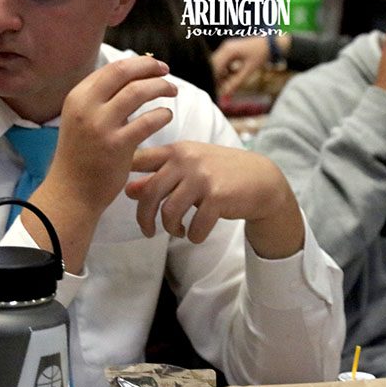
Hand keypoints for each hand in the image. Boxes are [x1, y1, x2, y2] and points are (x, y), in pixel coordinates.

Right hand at [25, 56, 176, 272]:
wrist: (72, 192)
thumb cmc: (82, 154)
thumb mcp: (82, 119)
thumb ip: (102, 98)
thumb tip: (135, 75)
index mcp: (78, 97)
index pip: (112, 68)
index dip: (138, 63)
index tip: (155, 66)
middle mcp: (86, 107)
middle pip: (124, 72)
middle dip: (150, 67)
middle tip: (167, 72)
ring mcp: (100, 126)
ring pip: (137, 92)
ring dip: (160, 87)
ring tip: (172, 91)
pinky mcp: (117, 146)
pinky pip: (148, 121)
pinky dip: (162, 114)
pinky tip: (166, 115)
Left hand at [127, 142, 303, 258]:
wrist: (262, 179)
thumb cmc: (221, 173)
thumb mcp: (190, 169)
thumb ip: (159, 176)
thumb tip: (128, 190)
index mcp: (177, 150)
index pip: (138, 159)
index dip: (123, 176)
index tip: (127, 197)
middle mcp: (187, 160)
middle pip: (149, 193)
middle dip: (144, 218)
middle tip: (148, 231)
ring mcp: (203, 177)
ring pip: (169, 212)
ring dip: (171, 229)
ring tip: (178, 231)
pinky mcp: (218, 196)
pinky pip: (195, 225)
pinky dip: (194, 235)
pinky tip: (196, 233)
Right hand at [211, 36, 278, 96]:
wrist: (271, 44)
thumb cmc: (261, 55)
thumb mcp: (248, 70)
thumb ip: (236, 82)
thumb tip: (225, 94)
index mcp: (228, 51)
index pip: (214, 67)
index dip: (214, 79)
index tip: (216, 89)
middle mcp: (225, 48)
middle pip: (214, 65)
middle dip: (217, 77)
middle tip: (222, 89)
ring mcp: (228, 48)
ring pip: (218, 64)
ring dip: (222, 74)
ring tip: (229, 83)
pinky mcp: (231, 50)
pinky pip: (224, 62)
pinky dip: (226, 70)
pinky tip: (234, 75)